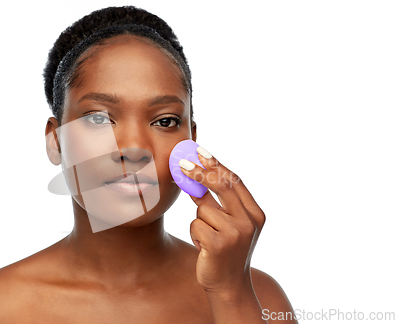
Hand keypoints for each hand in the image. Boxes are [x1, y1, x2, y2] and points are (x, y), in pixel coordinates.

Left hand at [179, 146, 265, 294]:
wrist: (230, 286)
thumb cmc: (226, 251)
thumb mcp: (229, 224)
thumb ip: (218, 202)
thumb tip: (195, 175)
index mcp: (255, 213)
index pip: (234, 180)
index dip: (216, 164)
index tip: (200, 151)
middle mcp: (249, 221)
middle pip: (221, 185)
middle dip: (199, 172)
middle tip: (181, 164)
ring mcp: (235, 233)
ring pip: (202, 208)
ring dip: (198, 220)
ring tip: (208, 238)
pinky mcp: (218, 244)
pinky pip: (195, 224)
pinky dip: (195, 234)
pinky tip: (204, 248)